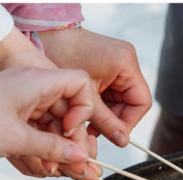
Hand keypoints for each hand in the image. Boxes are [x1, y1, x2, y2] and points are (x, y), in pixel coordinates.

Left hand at [0, 30, 101, 179]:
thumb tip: (79, 158)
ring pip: (51, 129)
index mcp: (38, 83)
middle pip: (68, 115)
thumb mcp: (18, 139)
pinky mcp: (7, 120)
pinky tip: (35, 168)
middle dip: (70, 143)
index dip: (83, 112)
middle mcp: (31, 91)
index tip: (70, 133)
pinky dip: (36, 153)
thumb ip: (54, 149)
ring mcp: (19, 105)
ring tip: (50, 172)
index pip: (80, 87)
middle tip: (74, 168)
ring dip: (53, 153)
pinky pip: (33, 136)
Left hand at [38, 27, 151, 143]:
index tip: (112, 134)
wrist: (40, 35)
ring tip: (85, 120)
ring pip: (120, 100)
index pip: (141, 102)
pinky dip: (99, 104)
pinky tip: (84, 109)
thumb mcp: (85, 95)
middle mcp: (126, 61)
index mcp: (126, 63)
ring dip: (104, 114)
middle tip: (93, 130)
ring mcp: (117, 62)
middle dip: (113, 119)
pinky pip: (110, 92)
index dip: (128, 122)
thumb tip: (122, 141)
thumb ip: (105, 120)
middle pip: (131, 103)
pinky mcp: (107, 66)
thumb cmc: (59, 54)